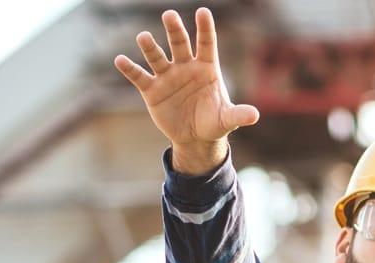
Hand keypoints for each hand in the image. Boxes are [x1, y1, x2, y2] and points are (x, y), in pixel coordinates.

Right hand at [113, 8, 259, 173]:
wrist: (195, 137)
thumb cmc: (214, 122)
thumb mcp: (227, 120)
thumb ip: (239, 114)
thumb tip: (255, 115)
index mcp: (207, 68)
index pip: (207, 44)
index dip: (205, 29)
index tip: (203, 12)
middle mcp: (186, 67)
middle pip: (179, 44)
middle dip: (175, 30)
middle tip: (169, 15)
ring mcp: (167, 76)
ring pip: (157, 56)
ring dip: (150, 47)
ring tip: (143, 37)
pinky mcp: (152, 90)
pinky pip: (139, 76)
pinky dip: (129, 69)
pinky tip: (120, 60)